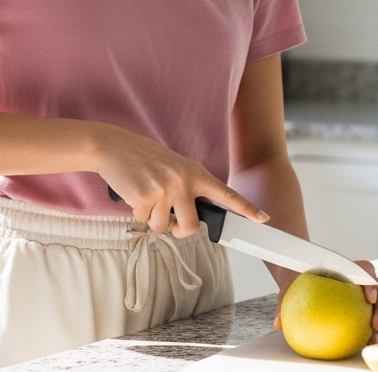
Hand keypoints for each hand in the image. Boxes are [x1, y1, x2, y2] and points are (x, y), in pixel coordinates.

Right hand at [97, 125, 268, 238]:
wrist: (114, 146)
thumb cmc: (145, 160)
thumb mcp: (174, 168)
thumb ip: (189, 189)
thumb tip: (191, 220)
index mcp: (195, 172)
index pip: (226, 194)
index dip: (246, 208)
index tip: (263, 219)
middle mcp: (184, 180)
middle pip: (190, 226)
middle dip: (177, 230)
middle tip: (167, 219)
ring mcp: (165, 188)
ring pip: (162, 226)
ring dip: (151, 218)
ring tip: (145, 194)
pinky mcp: (145, 196)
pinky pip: (143, 220)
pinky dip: (136, 212)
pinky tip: (134, 192)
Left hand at [272, 261, 377, 343]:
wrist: (297, 273)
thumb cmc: (295, 277)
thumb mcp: (287, 287)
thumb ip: (283, 302)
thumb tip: (278, 323)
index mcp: (344, 266)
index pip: (364, 269)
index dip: (370, 281)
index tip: (368, 297)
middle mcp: (357, 277)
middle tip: (375, 325)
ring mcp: (360, 290)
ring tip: (372, 339)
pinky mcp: (359, 303)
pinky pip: (368, 314)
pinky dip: (369, 328)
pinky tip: (363, 343)